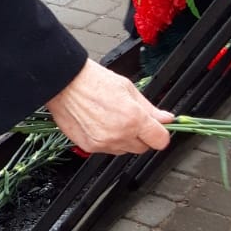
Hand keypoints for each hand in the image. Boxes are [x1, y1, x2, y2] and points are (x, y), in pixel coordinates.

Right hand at [47, 59, 173, 155]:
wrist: (63, 82)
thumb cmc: (92, 80)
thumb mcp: (127, 87)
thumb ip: (149, 108)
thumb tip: (167, 119)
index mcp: (133, 118)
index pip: (160, 140)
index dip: (159, 133)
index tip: (156, 128)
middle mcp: (120, 135)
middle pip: (143, 147)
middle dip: (141, 135)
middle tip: (129, 118)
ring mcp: (104, 143)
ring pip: (125, 150)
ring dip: (124, 139)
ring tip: (110, 118)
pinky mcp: (90, 147)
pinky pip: (107, 150)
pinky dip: (107, 140)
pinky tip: (98, 123)